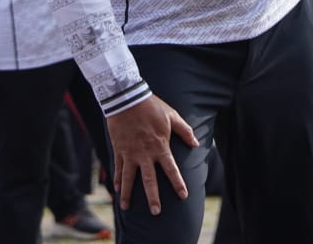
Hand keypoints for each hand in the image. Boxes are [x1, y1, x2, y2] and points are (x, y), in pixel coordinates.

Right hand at [106, 94, 198, 215]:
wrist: (127, 99)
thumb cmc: (152, 107)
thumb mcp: (172, 116)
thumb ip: (184, 131)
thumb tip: (196, 143)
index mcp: (160, 147)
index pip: (171, 169)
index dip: (178, 183)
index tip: (183, 196)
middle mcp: (145, 154)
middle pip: (149, 180)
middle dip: (153, 197)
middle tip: (156, 212)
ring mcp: (130, 153)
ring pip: (129, 178)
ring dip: (128, 194)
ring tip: (126, 208)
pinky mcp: (119, 149)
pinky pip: (118, 168)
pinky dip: (117, 179)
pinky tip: (117, 189)